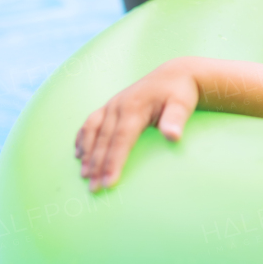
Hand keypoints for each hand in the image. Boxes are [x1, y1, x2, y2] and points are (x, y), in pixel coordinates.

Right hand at [75, 58, 200, 190]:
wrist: (174, 74)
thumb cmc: (180, 93)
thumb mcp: (183, 104)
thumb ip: (176, 120)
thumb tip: (173, 137)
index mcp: (135, 107)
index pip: (121, 139)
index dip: (114, 161)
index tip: (109, 183)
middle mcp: (118, 105)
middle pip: (104, 139)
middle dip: (97, 165)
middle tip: (94, 189)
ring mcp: (112, 104)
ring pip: (93, 131)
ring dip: (87, 153)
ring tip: (84, 175)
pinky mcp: (110, 106)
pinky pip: (91, 122)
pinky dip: (83, 138)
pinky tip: (79, 154)